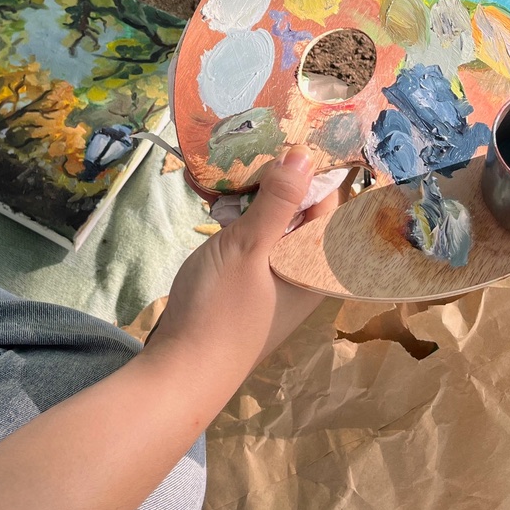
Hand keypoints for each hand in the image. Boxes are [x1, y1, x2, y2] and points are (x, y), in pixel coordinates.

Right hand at [151, 146, 349, 373]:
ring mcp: (277, 285)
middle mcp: (305, 275)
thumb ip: (278, 201)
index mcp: (318, 266)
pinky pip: (256, 247)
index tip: (279, 138)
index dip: (305, 170)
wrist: (182, 371)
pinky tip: (216, 212)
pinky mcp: (250, 291)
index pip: (327, 203)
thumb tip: (303, 154)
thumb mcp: (249, 247)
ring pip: (275, 229)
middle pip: (301, 214)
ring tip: (225, 180)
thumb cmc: (221, 310)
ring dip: (253, 204)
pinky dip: (240, 226)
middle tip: (244, 153)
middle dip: (274, 184)